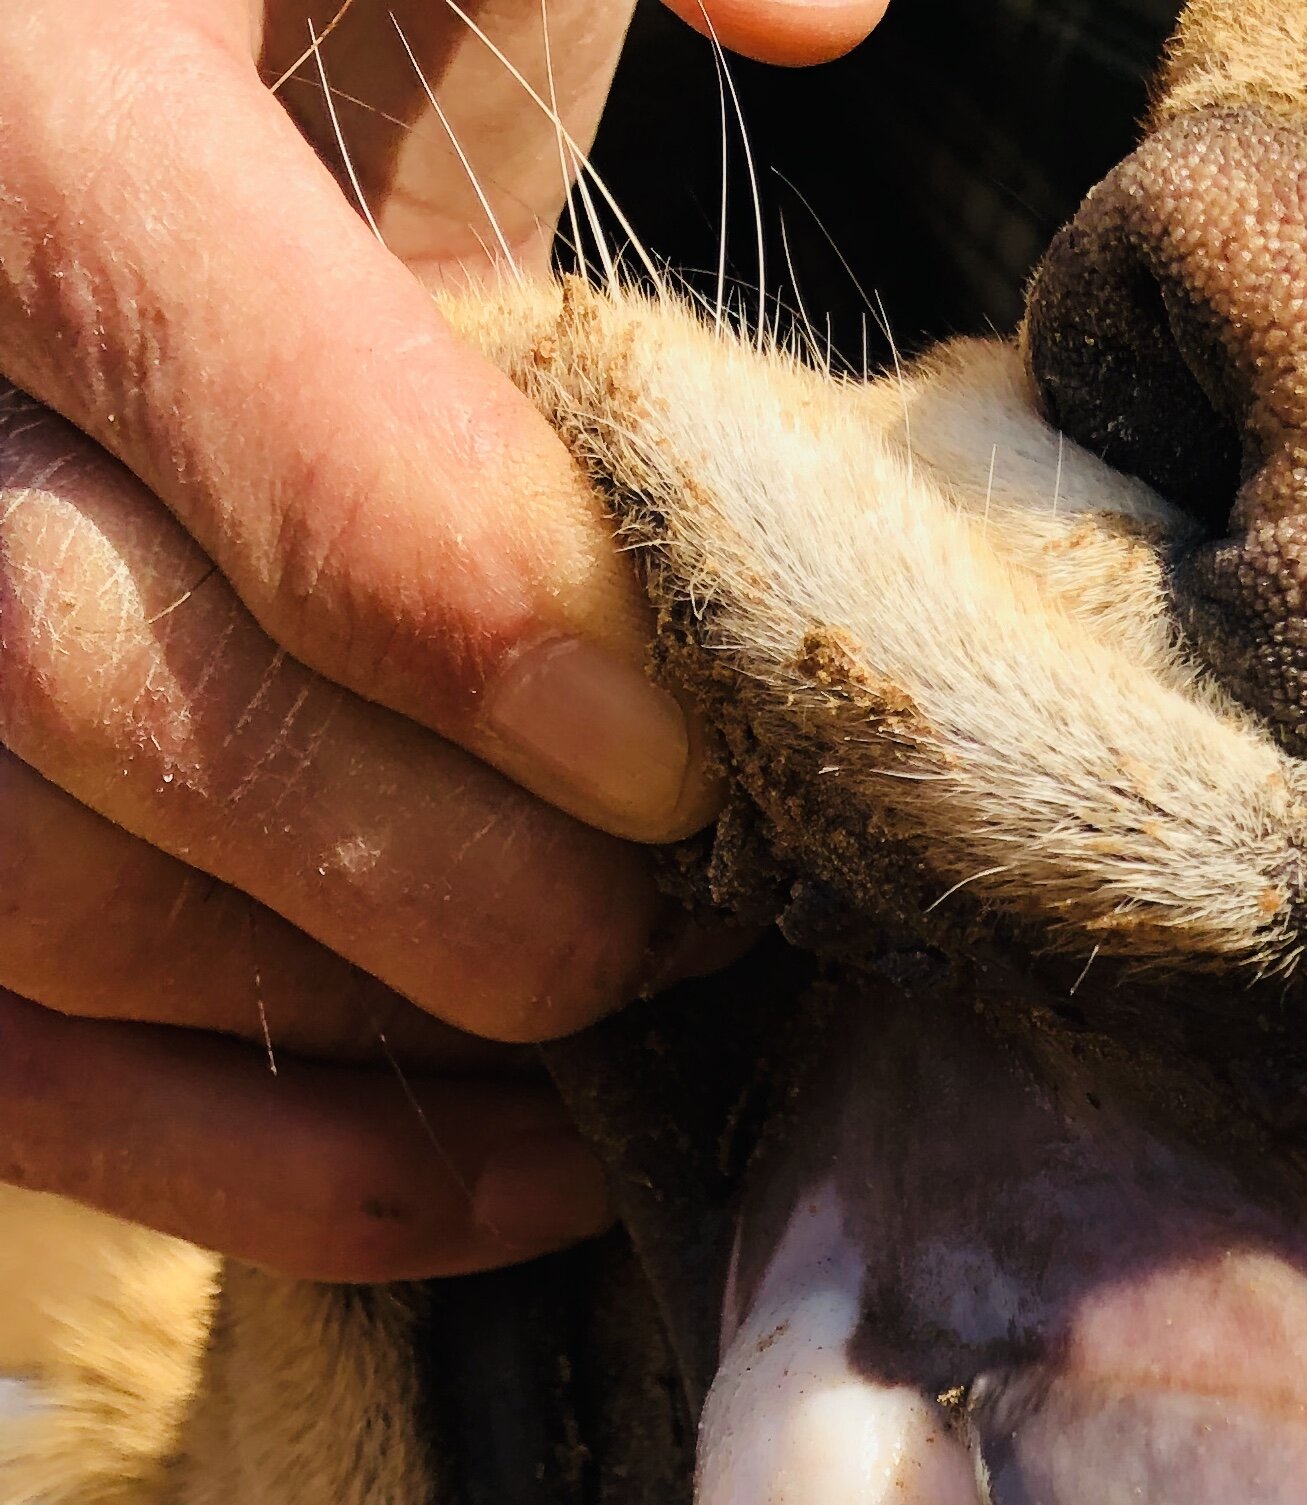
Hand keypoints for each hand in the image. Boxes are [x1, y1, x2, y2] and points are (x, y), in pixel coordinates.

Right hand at [0, 0, 882, 1277]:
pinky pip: (40, 1094)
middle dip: (462, 862)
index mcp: (17, 111)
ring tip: (636, 994)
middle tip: (699, 892)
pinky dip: (307, 1175)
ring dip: (396, 1017)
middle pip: (128, 706)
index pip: (267, 433)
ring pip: (64, 918)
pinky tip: (545, 1158)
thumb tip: (817, 10)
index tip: (690, 734)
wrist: (60, 134)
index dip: (497, 622)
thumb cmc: (275, 2)